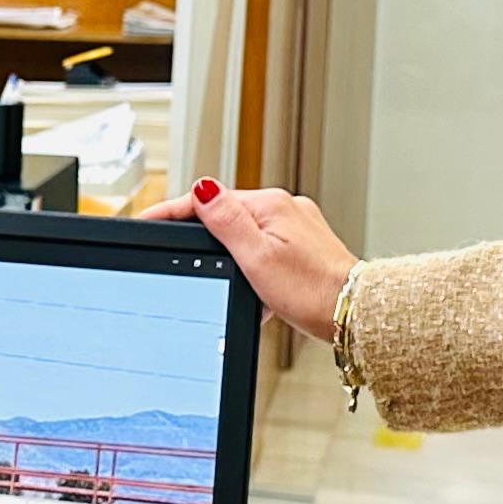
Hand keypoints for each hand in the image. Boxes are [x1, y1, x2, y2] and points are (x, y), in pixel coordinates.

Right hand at [141, 178, 357, 343]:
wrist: (354, 315)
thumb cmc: (312, 290)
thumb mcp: (257, 256)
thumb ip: (226, 221)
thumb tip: (201, 188)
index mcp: (270, 205)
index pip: (208, 200)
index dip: (173, 212)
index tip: (147, 220)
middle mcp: (285, 210)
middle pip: (227, 217)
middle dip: (208, 242)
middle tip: (189, 264)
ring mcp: (296, 228)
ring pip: (246, 238)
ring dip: (236, 261)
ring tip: (243, 289)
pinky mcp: (305, 248)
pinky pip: (266, 252)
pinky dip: (256, 272)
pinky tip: (263, 294)